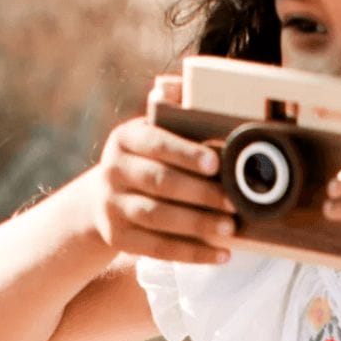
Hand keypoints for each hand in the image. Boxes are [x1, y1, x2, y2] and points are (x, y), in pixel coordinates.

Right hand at [82, 82, 237, 263]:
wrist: (104, 198)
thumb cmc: (151, 159)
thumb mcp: (156, 131)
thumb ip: (172, 109)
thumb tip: (174, 85)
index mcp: (126, 138)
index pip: (156, 142)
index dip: (186, 153)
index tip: (216, 162)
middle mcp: (112, 170)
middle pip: (159, 183)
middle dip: (201, 193)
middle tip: (236, 202)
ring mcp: (111, 206)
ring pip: (157, 217)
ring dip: (198, 225)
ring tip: (231, 229)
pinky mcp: (116, 237)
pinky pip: (156, 249)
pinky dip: (191, 253)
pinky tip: (221, 255)